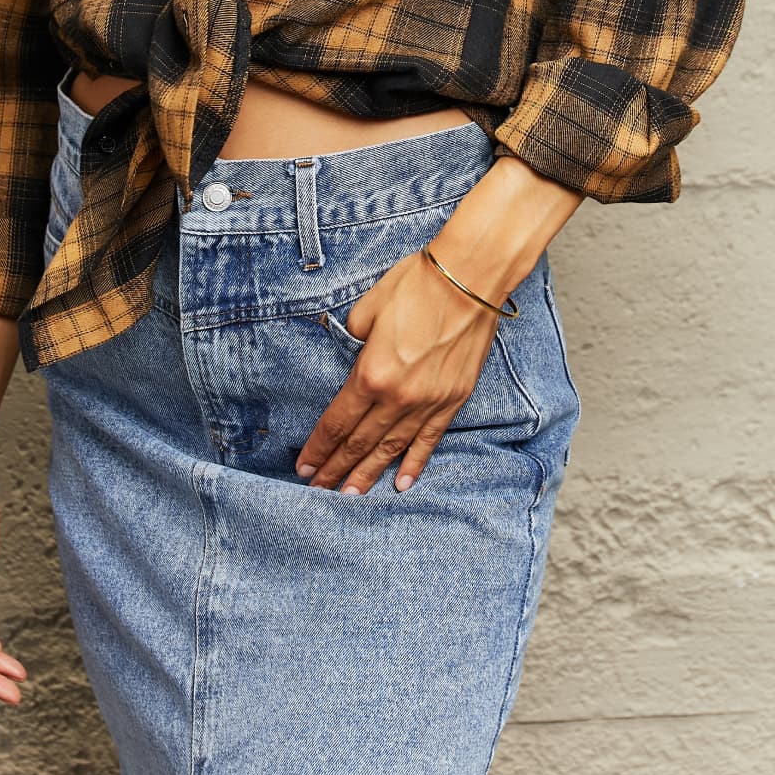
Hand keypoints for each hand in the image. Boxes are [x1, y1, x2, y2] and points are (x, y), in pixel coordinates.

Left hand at [293, 244, 506, 495]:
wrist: (471, 278)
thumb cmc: (416, 284)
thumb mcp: (369, 307)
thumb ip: (354, 336)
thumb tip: (355, 351)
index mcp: (371, 373)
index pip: (338, 421)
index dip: (319, 447)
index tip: (304, 466)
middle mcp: (398, 396)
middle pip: (360, 442)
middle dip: (335, 468)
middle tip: (317, 490)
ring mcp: (428, 402)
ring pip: (392, 448)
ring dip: (368, 474)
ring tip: (349, 496)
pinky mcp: (453, 399)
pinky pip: (429, 439)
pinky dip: (415, 463)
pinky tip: (401, 483)